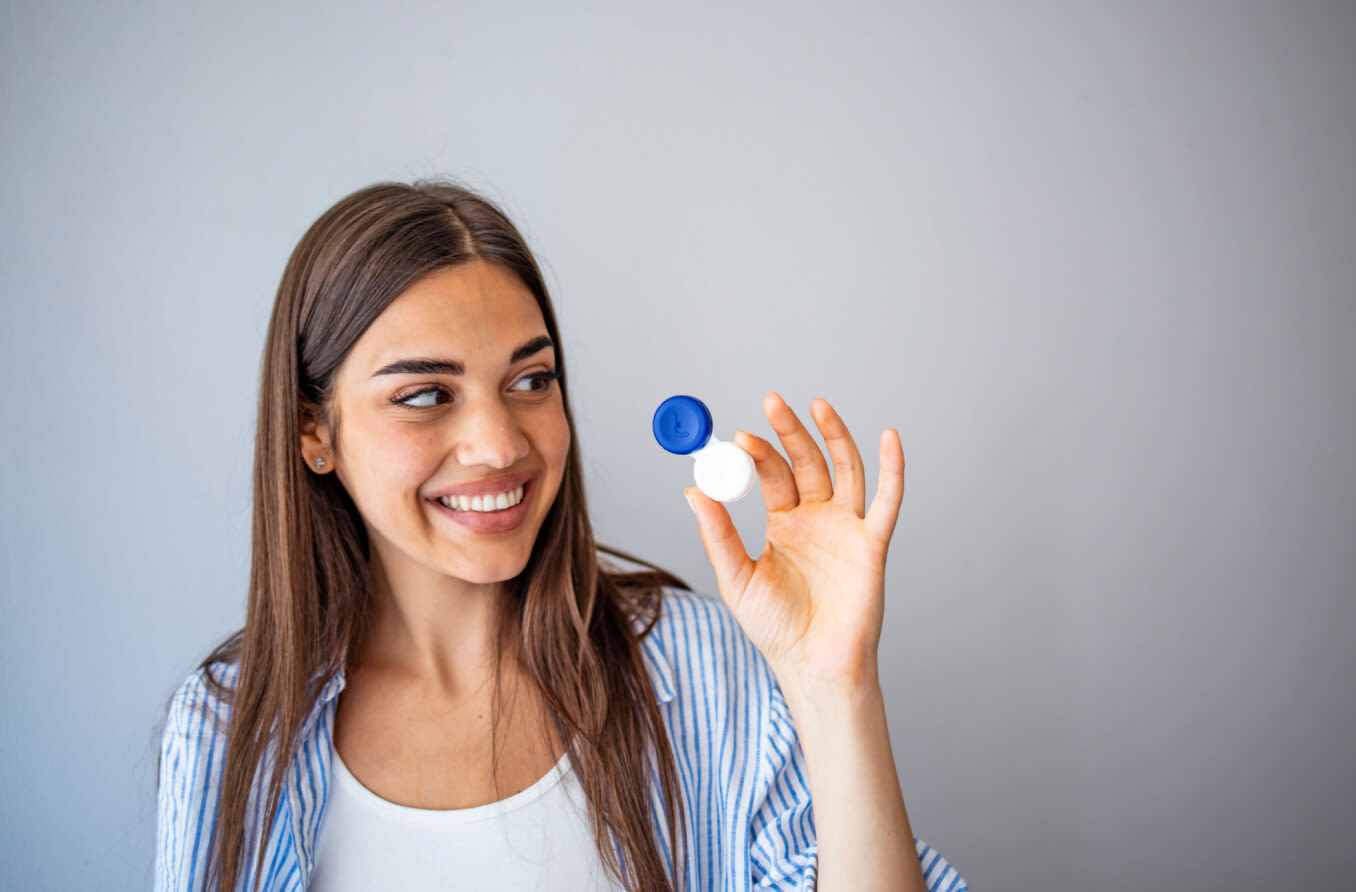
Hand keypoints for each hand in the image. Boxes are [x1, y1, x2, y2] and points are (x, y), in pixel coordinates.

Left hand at [684, 392, 905, 689]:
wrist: (812, 665)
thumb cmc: (775, 629)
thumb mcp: (737, 578)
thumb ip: (718, 534)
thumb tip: (693, 490)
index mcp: (784, 524)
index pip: (772, 475)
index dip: (758, 454)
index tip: (739, 439)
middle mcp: (817, 518)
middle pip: (806, 462)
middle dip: (790, 432)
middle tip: (772, 403)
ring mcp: (846, 528)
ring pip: (845, 469)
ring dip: (834, 435)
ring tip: (817, 405)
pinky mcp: (871, 544)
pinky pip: (886, 501)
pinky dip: (893, 468)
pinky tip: (889, 436)